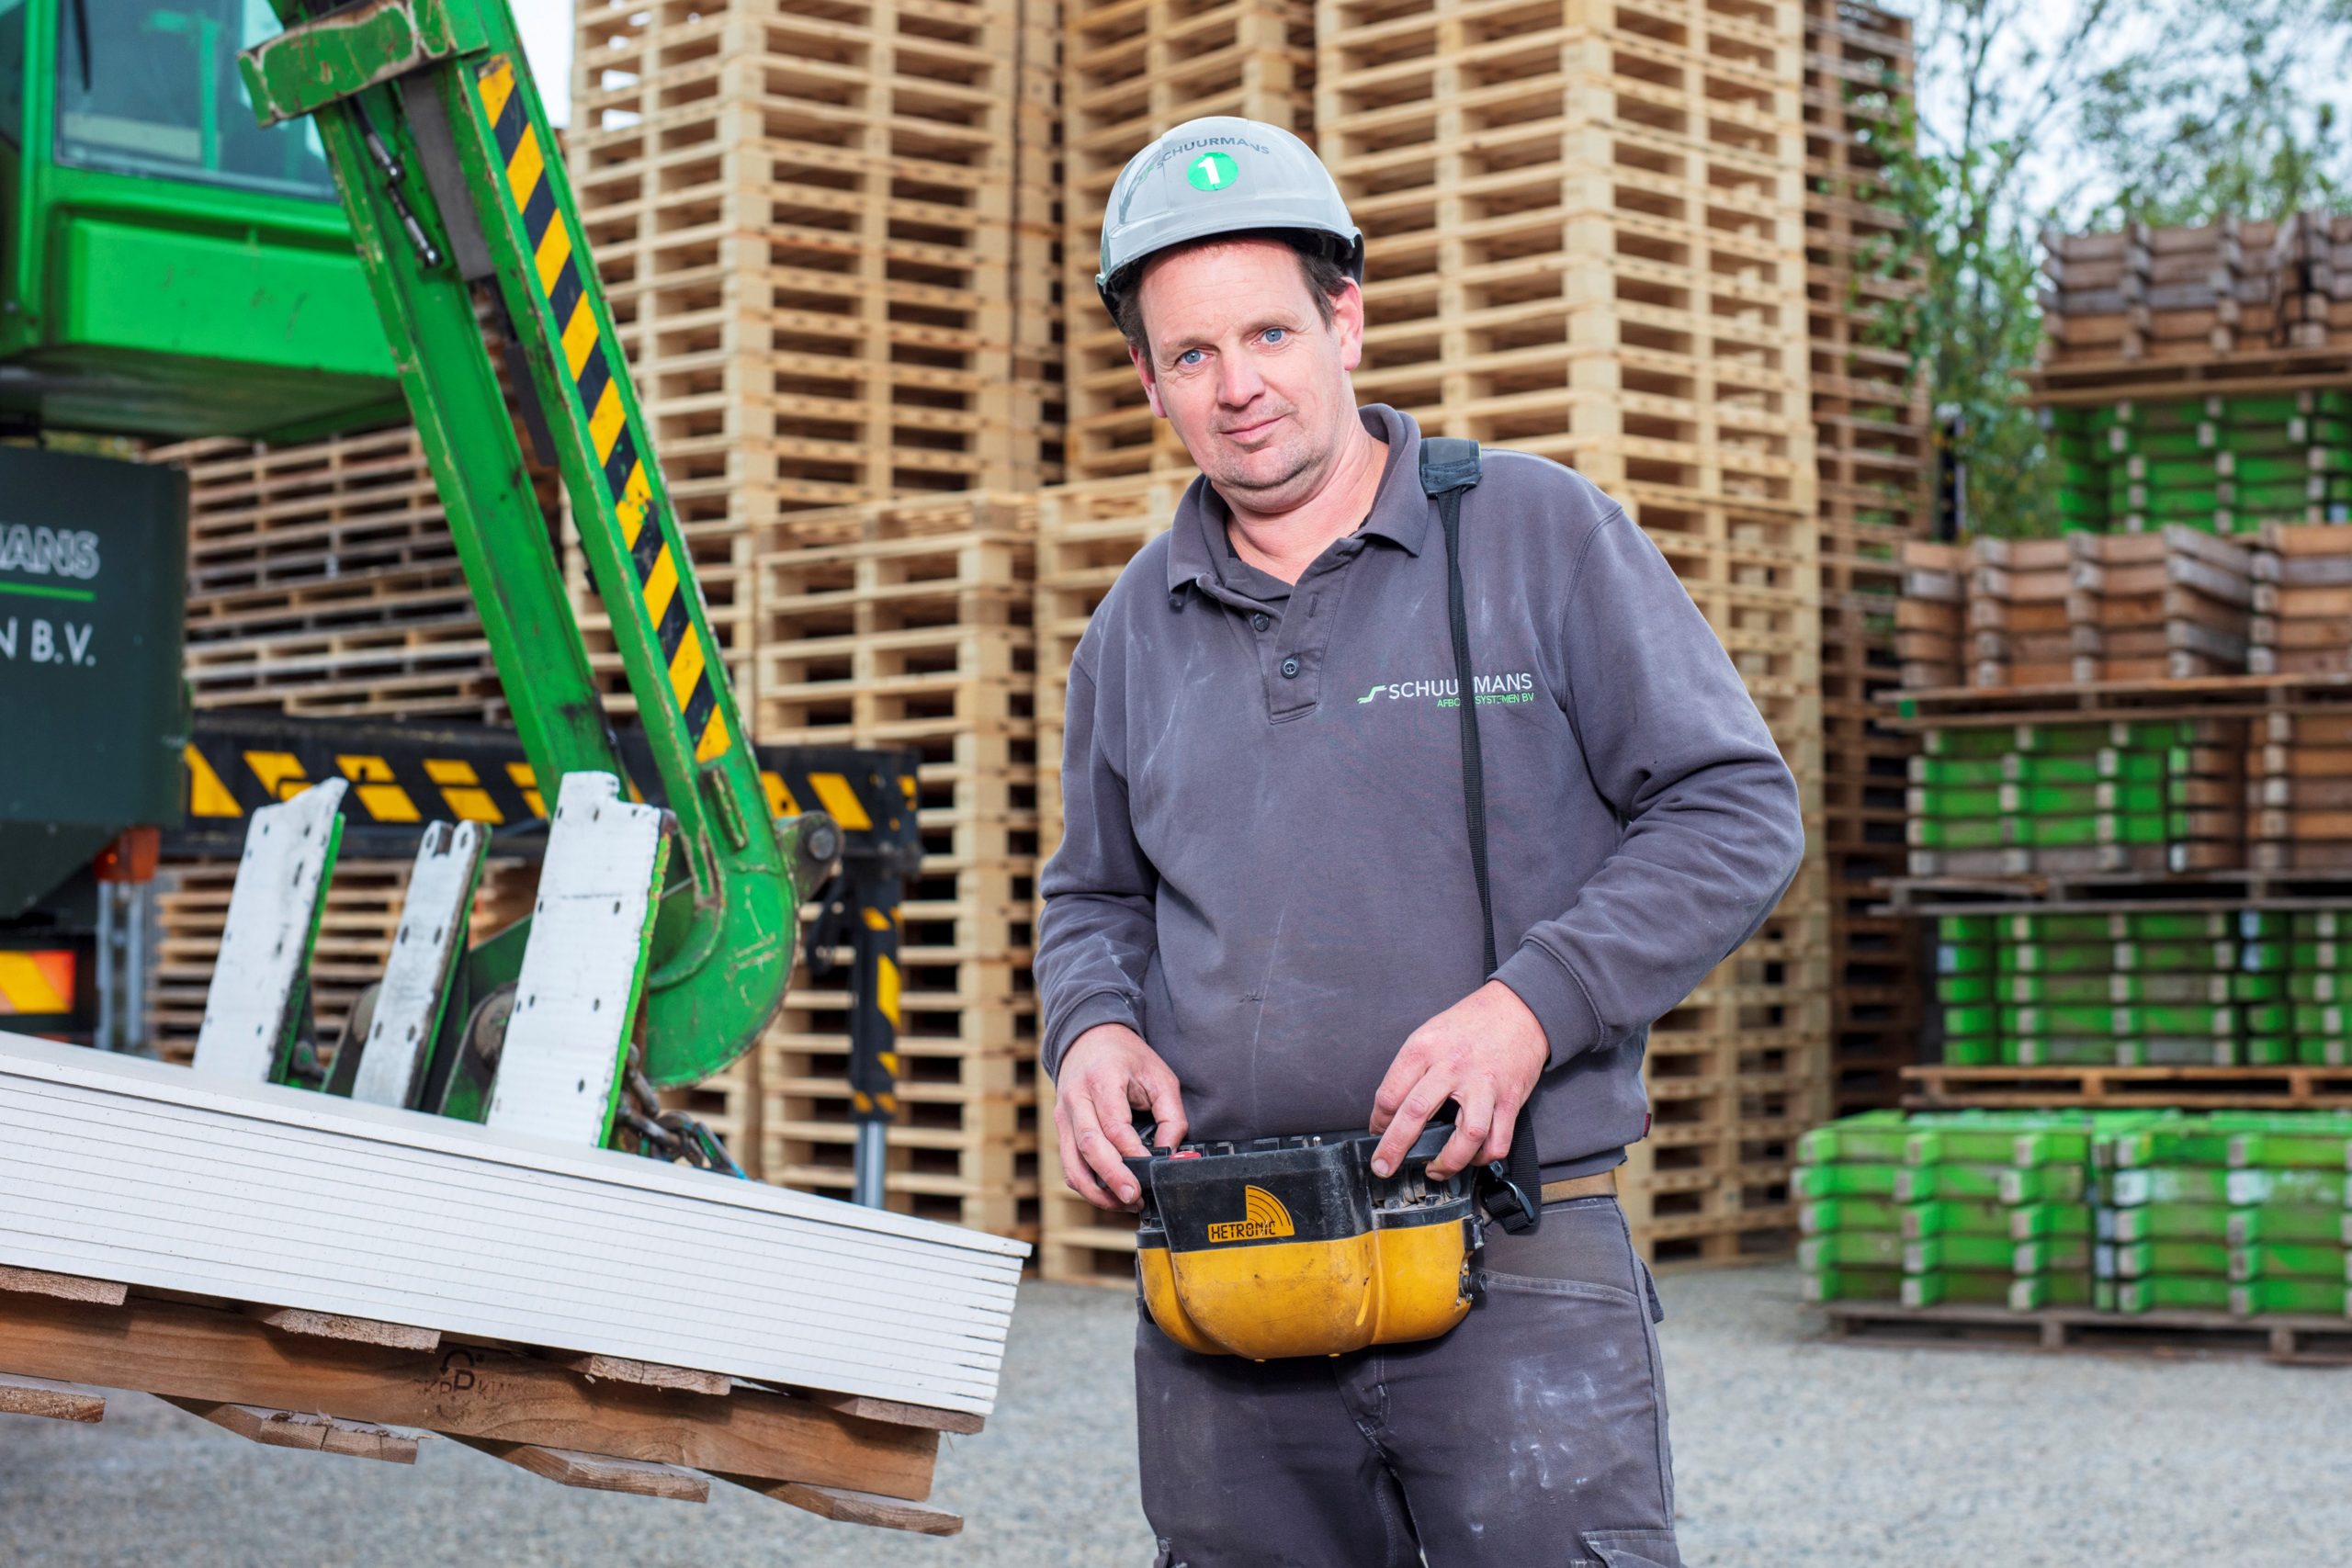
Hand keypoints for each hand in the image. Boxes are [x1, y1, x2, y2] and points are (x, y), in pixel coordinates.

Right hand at [1053, 1023, 1187, 1211]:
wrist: (1089, 1037)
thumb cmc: (1126, 1056)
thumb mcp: (1160, 1076)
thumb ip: (1172, 1115)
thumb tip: (1170, 1153)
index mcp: (1102, 1080)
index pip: (1114, 1126)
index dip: (1133, 1153)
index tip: (1152, 1170)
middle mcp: (1076, 1098)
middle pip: (1088, 1146)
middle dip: (1112, 1177)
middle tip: (1134, 1197)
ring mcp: (1063, 1115)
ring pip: (1071, 1163)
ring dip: (1096, 1190)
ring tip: (1123, 1203)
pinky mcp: (1060, 1128)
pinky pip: (1068, 1164)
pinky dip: (1086, 1185)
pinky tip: (1108, 1193)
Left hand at [1369, 981, 1548, 1181]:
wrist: (1517, 1010)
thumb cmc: (1469, 1024)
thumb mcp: (1429, 1034)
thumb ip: (1410, 1069)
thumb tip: (1390, 1109)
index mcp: (1425, 1048)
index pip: (1390, 1093)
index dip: (1378, 1121)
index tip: (1377, 1132)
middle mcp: (1453, 1066)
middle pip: (1416, 1113)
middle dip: (1394, 1148)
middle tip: (1384, 1166)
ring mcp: (1484, 1085)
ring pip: (1467, 1135)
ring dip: (1448, 1162)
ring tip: (1435, 1171)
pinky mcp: (1510, 1099)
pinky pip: (1498, 1140)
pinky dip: (1483, 1157)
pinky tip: (1471, 1158)